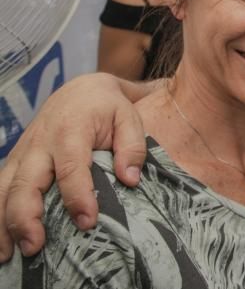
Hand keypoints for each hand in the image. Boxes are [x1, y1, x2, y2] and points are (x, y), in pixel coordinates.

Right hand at [0, 73, 147, 260]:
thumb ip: (132, 147)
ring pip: (3, 189)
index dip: (77, 196)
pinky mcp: (15, 162)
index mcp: (71, 130)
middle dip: (26, 217)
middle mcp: (40, 143)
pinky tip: (1, 242)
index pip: (71, 167)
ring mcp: (23, 153)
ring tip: (7, 254)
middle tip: (35, 247)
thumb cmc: (108, 107)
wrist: (81, 89)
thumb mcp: (128, 118)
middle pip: (25, 183)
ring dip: (2, 223)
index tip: (87, 222)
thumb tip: (130, 179)